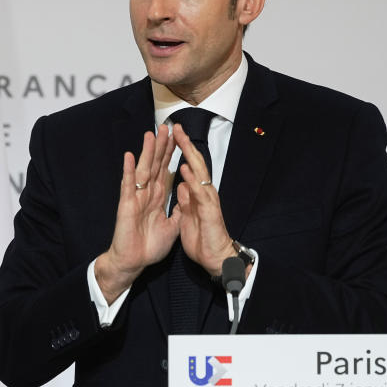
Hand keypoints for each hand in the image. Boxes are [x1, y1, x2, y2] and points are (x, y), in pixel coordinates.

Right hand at [96, 125, 177, 302]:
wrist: (134, 263)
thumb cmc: (149, 247)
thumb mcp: (172, 228)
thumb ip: (178, 211)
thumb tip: (187, 197)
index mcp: (158, 198)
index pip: (166, 171)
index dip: (172, 155)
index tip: (178, 139)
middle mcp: (147, 194)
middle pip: (156, 165)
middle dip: (162, 146)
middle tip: (167, 126)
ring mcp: (136, 197)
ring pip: (143, 170)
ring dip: (147, 152)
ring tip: (151, 134)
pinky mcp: (126, 205)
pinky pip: (128, 186)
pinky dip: (128, 171)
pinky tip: (129, 156)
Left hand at [170, 124, 232, 276]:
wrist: (215, 259)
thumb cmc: (203, 239)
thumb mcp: (189, 218)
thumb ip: (186, 201)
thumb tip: (182, 186)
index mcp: (198, 194)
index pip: (189, 167)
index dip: (180, 152)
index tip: (171, 135)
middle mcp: (204, 193)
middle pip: (194, 163)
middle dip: (184, 144)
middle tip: (175, 126)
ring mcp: (208, 200)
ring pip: (199, 172)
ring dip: (189, 154)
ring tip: (180, 137)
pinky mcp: (209, 211)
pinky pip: (198, 193)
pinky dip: (191, 180)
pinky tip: (184, 167)